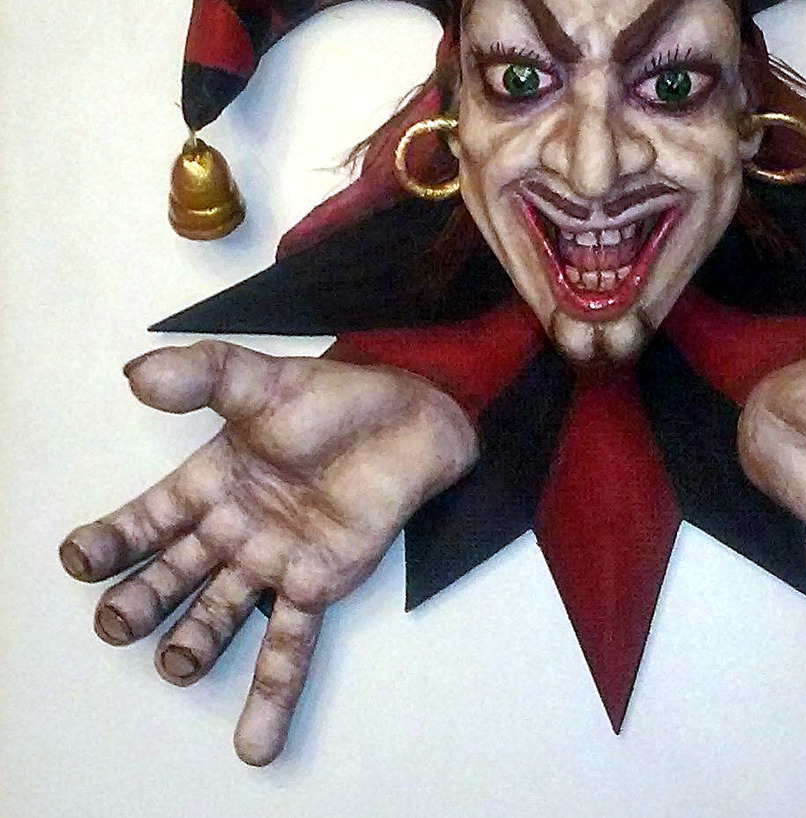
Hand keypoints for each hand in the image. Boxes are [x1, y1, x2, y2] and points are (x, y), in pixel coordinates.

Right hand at [59, 342, 476, 764]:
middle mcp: (233, 528)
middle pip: (174, 575)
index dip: (112, 542)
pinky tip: (254, 743)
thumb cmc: (334, 398)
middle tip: (119, 621)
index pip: (148, 520)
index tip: (81, 559)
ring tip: (176, 665)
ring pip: (220, 614)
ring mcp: (273, 561)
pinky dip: (272, 695)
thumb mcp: (260, 379)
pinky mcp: (317, 584)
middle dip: (143, 601)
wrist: (411, 416)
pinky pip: (289, 645)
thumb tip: (137, 375)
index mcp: (211, 482)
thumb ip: (202, 375)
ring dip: (194, 644)